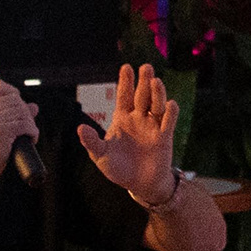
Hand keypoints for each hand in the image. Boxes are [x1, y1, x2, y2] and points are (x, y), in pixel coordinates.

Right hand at [0, 79, 34, 186]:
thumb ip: (7, 113)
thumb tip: (34, 106)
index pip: (0, 86)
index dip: (13, 94)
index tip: (18, 106)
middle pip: (15, 99)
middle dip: (25, 112)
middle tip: (25, 127)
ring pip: (23, 111)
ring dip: (30, 123)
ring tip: (27, 134)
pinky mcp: (1, 130)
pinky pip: (26, 125)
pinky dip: (33, 132)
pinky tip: (30, 139)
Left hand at [76, 63, 182, 205]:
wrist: (138, 184)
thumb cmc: (118, 168)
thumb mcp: (100, 155)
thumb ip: (91, 142)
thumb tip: (80, 127)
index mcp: (122, 118)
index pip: (124, 96)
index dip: (125, 82)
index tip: (126, 67)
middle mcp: (139, 118)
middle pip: (142, 96)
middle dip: (144, 81)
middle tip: (146, 67)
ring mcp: (152, 126)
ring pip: (156, 105)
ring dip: (157, 93)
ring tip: (155, 81)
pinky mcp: (164, 137)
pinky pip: (168, 122)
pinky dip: (170, 113)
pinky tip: (170, 104)